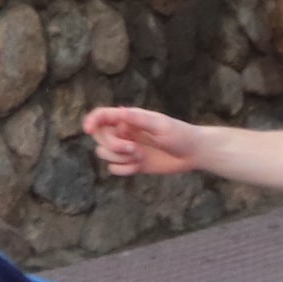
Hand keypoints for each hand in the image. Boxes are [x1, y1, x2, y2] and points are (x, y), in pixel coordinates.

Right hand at [81, 104, 201, 176]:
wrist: (194, 153)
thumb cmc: (181, 135)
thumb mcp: (161, 125)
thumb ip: (139, 120)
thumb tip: (120, 111)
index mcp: (129, 119)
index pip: (102, 116)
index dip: (91, 120)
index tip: (88, 129)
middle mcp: (123, 133)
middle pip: (99, 137)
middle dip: (112, 145)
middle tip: (133, 149)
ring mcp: (126, 149)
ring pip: (103, 154)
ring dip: (119, 158)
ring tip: (140, 156)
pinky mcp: (131, 164)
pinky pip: (114, 169)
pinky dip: (124, 169)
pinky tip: (140, 167)